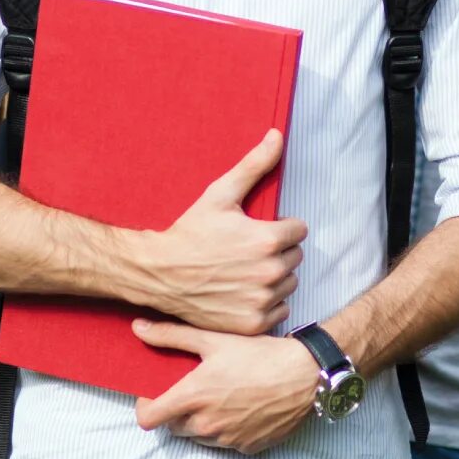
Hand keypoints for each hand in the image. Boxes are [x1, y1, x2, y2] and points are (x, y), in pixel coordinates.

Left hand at [131, 318, 319, 454]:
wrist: (305, 375)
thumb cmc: (259, 354)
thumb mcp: (213, 339)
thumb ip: (172, 336)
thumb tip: (138, 329)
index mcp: (193, 397)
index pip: (148, 418)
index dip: (145, 406)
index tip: (154, 394)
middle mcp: (206, 424)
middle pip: (172, 428)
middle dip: (175, 411)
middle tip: (190, 390)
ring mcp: (227, 439)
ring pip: (198, 437)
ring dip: (199, 422)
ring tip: (217, 397)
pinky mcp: (248, 448)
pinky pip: (225, 443)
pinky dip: (225, 430)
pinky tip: (239, 408)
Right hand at [136, 130, 305, 334]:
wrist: (159, 273)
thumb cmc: (190, 231)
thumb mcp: (220, 194)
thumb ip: (255, 164)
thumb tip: (277, 135)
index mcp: (268, 239)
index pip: (299, 230)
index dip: (279, 226)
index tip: (256, 229)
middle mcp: (270, 272)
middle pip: (295, 257)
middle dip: (278, 250)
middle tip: (248, 249)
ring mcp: (262, 300)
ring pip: (289, 284)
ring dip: (275, 277)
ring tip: (245, 270)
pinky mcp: (253, 323)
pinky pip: (280, 310)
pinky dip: (267, 302)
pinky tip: (244, 291)